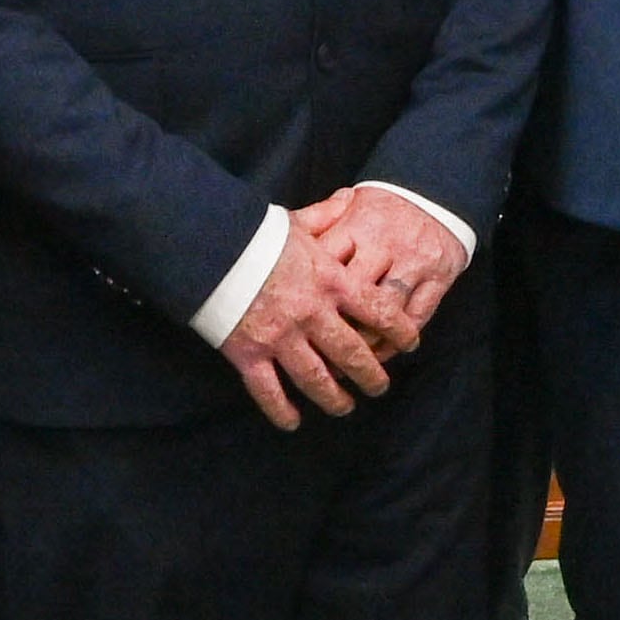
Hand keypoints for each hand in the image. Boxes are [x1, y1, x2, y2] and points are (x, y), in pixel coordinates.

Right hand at [220, 221, 397, 430]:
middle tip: (380, 387)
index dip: (400, 331)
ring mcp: (280, 337)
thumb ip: (326, 216)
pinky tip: (293, 422)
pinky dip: (282, 411)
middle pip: (353, 354)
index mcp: (329, 281)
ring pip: (317, 379)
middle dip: (371, 375)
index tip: (412, 343)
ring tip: (345, 408)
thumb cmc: (254, 233)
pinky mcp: (248, 353)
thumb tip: (348, 198)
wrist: (207, 246)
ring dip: (334, 399)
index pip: (379, 310)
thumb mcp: (295, 221)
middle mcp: (311, 313)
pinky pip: (269, 391)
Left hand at [297, 186, 468, 355]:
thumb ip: (317, 223)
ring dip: (366, 343)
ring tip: (344, 365)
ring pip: (387, 313)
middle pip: (356, 295)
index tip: (289, 319)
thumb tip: (280, 240)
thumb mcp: (348, 206)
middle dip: (334, 328)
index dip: (307, 294)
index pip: (326, 264)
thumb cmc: (381, 208)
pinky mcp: (439, 278)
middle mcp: (386, 245)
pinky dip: (397, 341)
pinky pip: (417, 318)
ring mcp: (415, 263)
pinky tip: (379, 353)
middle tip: (312, 355)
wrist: (436, 192)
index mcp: (357, 225)